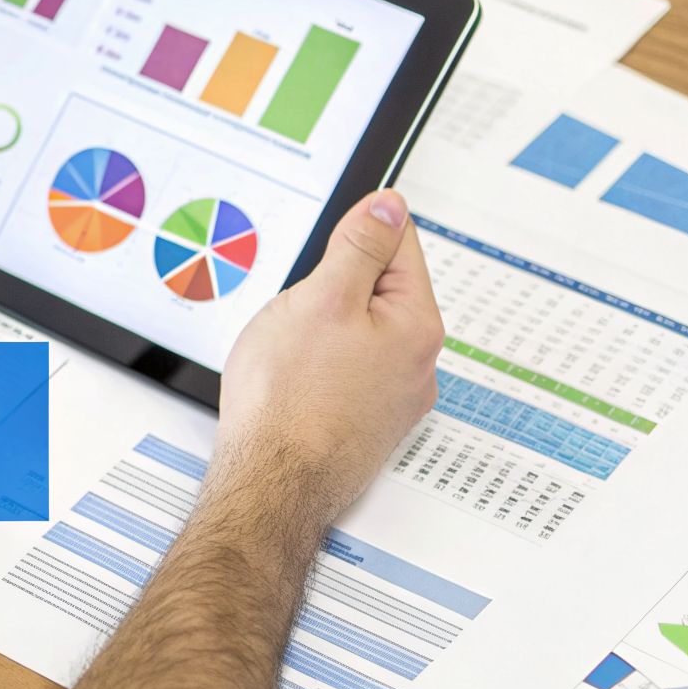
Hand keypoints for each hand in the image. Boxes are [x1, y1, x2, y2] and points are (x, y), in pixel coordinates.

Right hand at [210, 189, 443, 519]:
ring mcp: (392, 397)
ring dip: (321, 328)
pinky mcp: (364, 422)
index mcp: (416, 324)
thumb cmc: (291, 399)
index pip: (399, 242)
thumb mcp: (321, 298)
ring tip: (289, 350)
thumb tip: (388, 205)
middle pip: (377, 289)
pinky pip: (343, 370)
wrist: (272, 483)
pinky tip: (291, 381)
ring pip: (355, 332)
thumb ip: (360, 245)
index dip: (355, 233)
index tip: (326, 246)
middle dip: (332, 286)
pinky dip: (316, 365)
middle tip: (297, 308)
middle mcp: (416, 363)